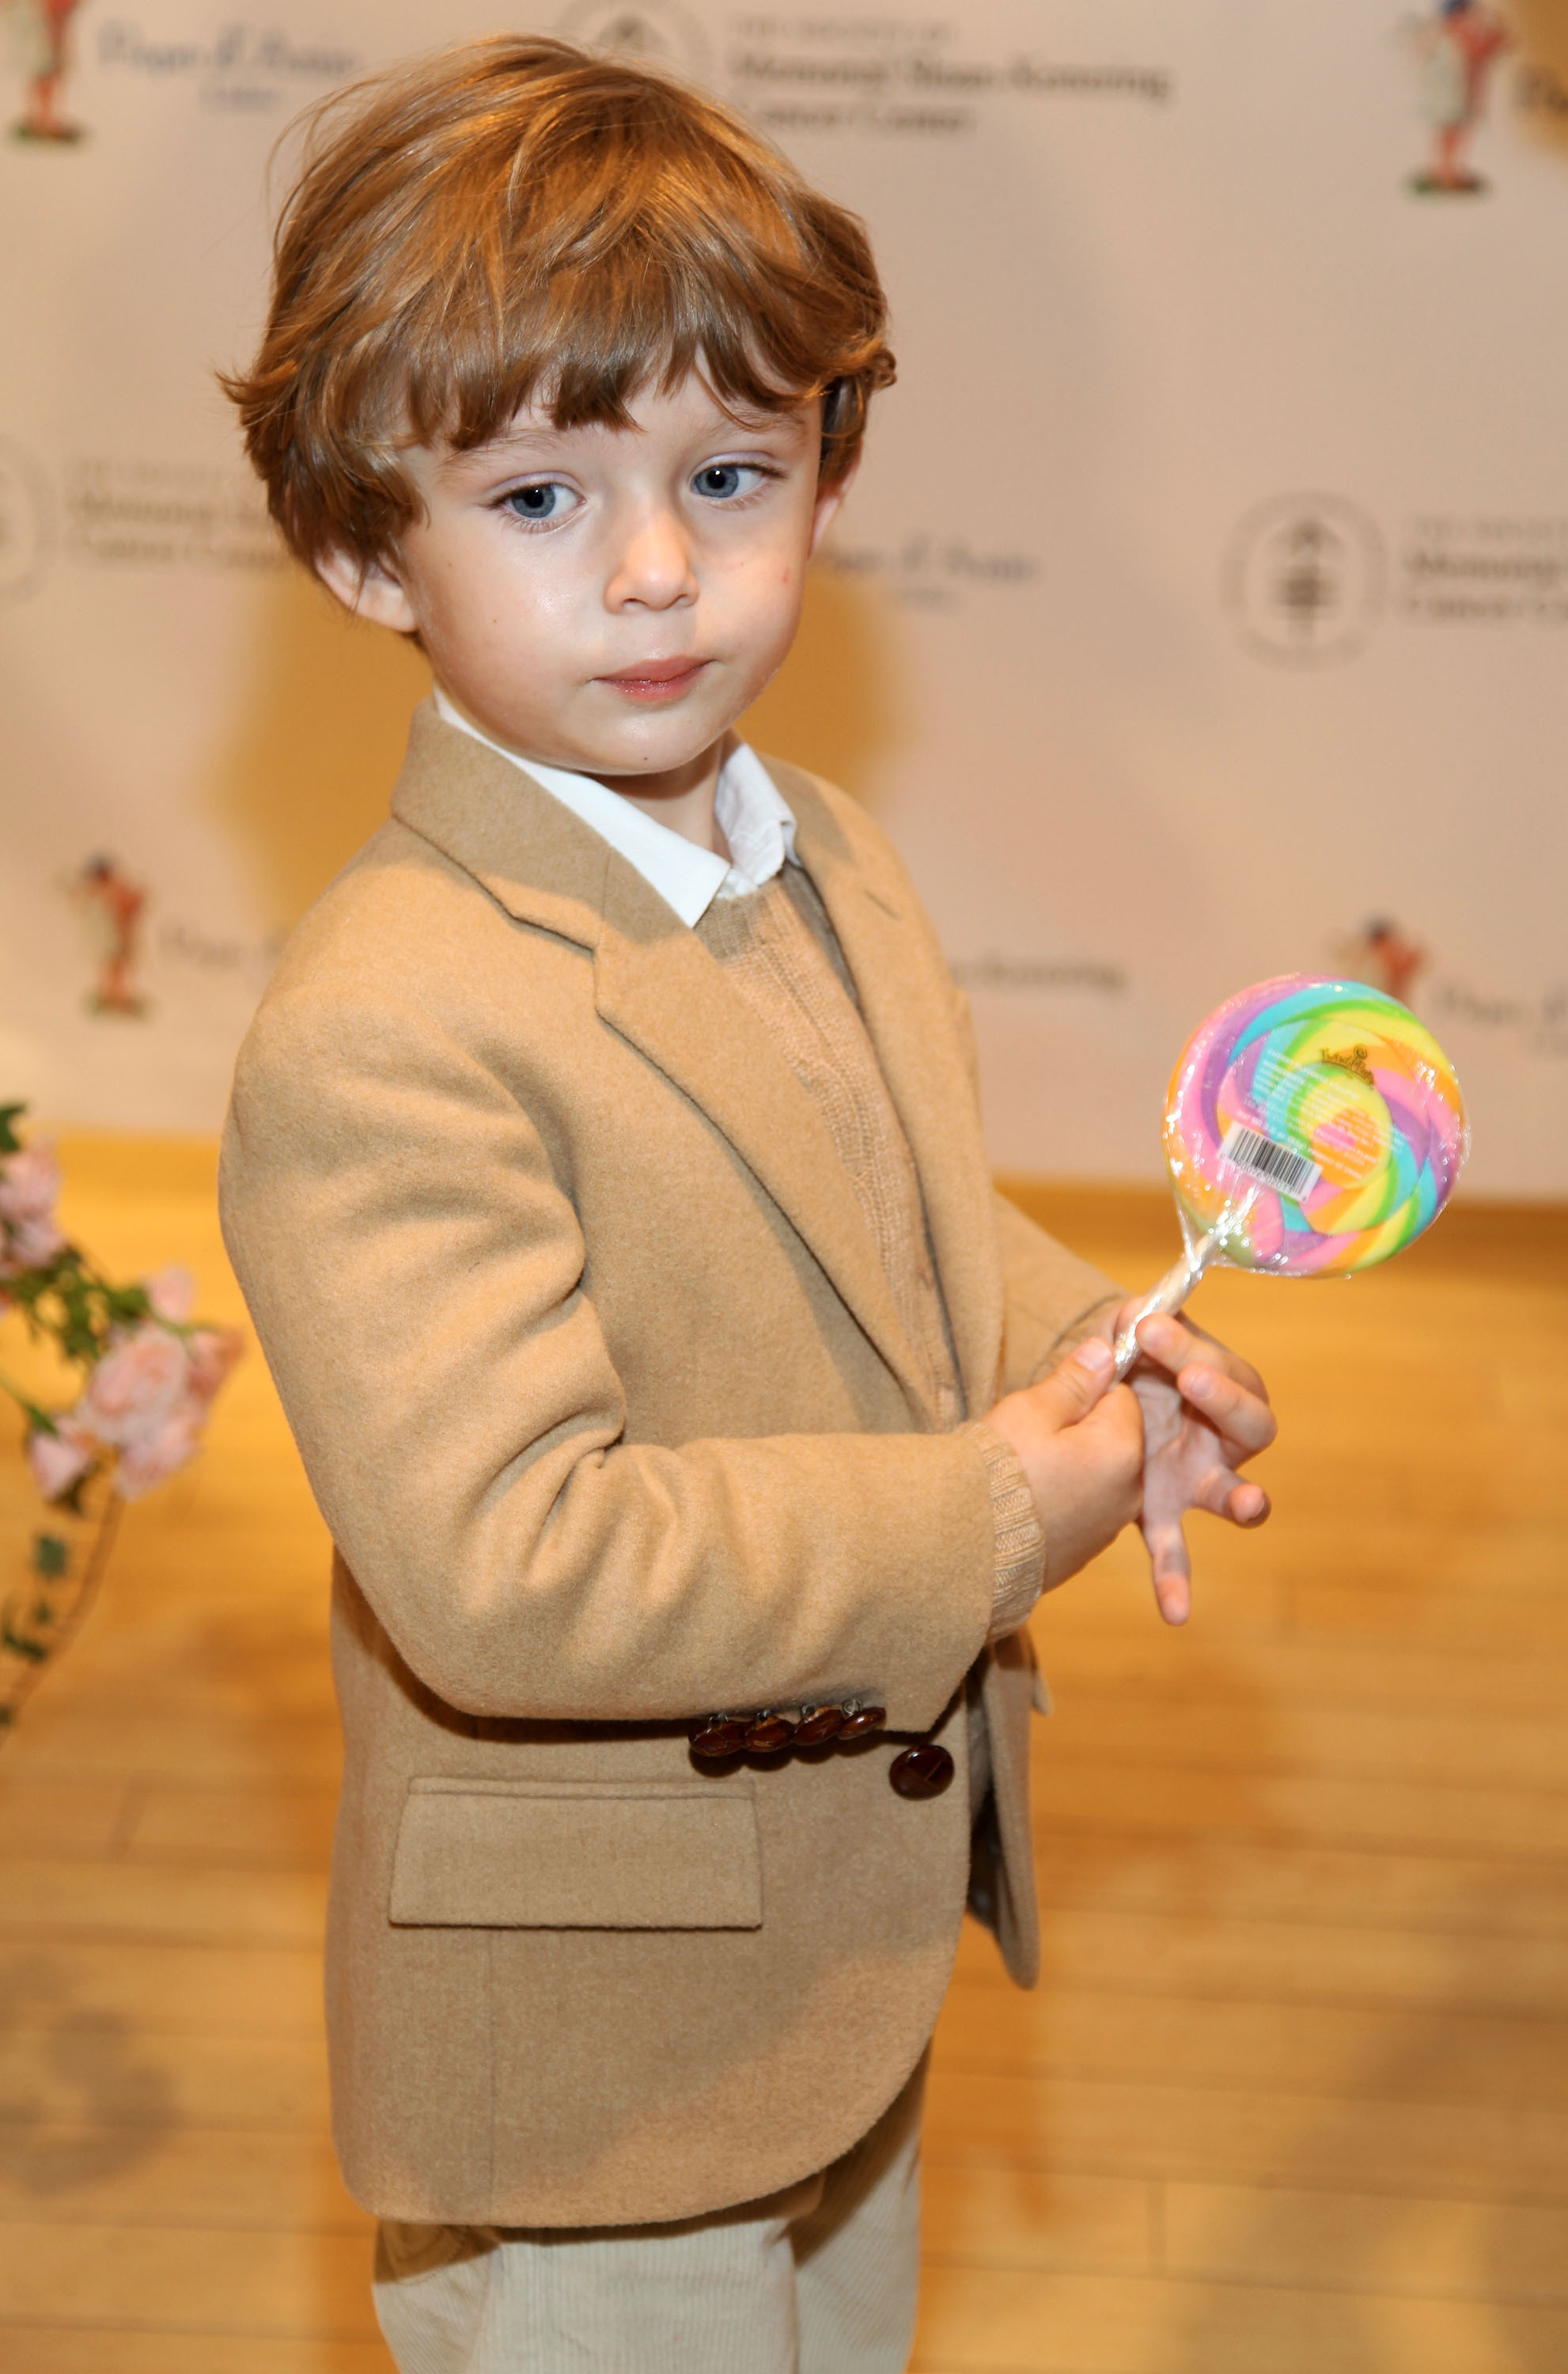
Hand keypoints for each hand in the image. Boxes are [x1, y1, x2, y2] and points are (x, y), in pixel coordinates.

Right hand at [983, 1337, 1142, 1589]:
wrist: (964, 1547)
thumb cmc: (997, 1470)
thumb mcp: (1031, 1410)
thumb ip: (1074, 1381)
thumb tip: (1104, 1352)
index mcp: (1121, 1450)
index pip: (1123, 1396)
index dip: (1087, 1390)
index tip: (1050, 1399)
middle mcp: (1129, 1493)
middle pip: (1116, 1438)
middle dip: (1082, 1428)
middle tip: (1032, 1434)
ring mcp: (1109, 1527)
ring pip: (1101, 1474)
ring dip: (1074, 1464)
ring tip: (1026, 1467)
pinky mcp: (1087, 1551)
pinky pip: (1086, 1509)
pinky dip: (1066, 1498)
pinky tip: (1028, 1498)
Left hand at [1117, 1307, 1276, 1626]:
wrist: (1097, 1413)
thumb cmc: (1130, 1368)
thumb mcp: (1128, 1344)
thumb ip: (1130, 1327)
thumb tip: (1131, 1310)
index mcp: (1218, 1385)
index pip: (1226, 1366)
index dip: (1192, 1347)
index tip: (1150, 1326)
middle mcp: (1221, 1436)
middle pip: (1252, 1422)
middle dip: (1226, 1400)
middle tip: (1194, 1381)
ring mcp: (1199, 1480)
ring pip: (1234, 1491)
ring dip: (1244, 1500)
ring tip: (1248, 1505)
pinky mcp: (1164, 1514)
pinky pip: (1175, 1551)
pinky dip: (1175, 1581)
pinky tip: (1173, 1613)